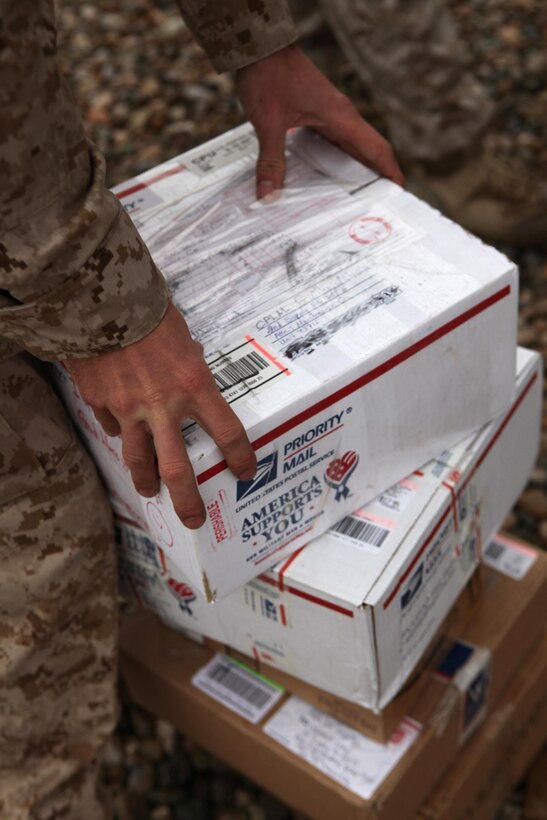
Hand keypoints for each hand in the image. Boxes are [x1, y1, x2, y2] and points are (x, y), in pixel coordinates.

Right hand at [65, 302, 255, 528]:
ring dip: (147, 482)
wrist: (100, 301)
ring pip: (139, 460)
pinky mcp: (100, 403)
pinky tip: (121, 431)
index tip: (245, 471)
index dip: (240, 456)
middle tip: (195, 519)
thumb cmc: (151, 313)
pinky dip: (119, 431)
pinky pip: (111, 426)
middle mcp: (162, 405)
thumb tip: (189, 385)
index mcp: (194, 385)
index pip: (227, 431)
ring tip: (151, 492)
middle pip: (177, 469)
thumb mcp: (184, 340)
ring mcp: (128, 408)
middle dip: (187, 500)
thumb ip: (190, 369)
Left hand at [236, 44, 404, 198]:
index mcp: (341, 118)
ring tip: (352, 203)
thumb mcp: (269, 122)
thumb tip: (269, 195)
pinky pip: (331, 143)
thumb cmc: (270, 75)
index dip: (391, 173)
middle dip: (374, 180)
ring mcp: (329, 115)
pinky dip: (333, 162)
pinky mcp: (316, 114)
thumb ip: (271, 160)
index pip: (378, 150)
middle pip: (367, 153)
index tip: (399, 194)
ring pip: (349, 149)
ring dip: (354, 172)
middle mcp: (341, 117)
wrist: (261, 47)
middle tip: (375, 209)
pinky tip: (322, 180)